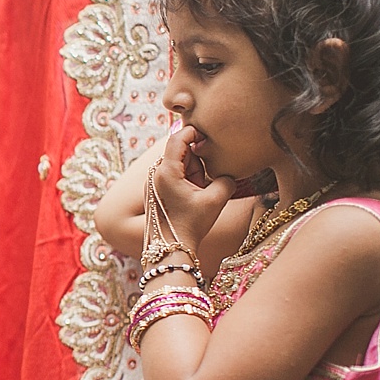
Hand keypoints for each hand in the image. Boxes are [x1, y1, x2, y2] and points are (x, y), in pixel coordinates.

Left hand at [149, 125, 236, 252]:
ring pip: (178, 165)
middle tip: (204, 181)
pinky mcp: (154, 191)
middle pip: (180, 152)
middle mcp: (155, 173)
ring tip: (197, 192)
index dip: (194, 132)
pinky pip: (173, 176)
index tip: (209, 136)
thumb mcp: (216, 199)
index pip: (178, 137)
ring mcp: (152, 182)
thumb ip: (226, 178)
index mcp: (166, 170)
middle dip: (196, 161)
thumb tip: (227, 172)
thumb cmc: (191, 224)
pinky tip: (191, 196)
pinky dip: (185, 181)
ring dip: (191, 172)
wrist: (169, 248)